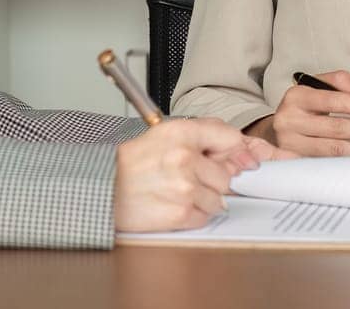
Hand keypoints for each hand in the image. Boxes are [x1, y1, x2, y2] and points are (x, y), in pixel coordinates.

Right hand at [114, 119, 253, 232]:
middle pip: (227, 175)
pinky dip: (193, 215)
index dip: (238, 152)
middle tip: (189, 179)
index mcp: (183, 132)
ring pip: (218, 199)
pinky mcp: (179, 214)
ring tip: (177, 192)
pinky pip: (204, 217)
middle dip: (213, 181)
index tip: (244, 161)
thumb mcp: (166, 134)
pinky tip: (173, 205)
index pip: (231, 138)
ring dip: (203, 200)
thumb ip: (205, 134)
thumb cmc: (133, 162)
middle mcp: (185, 158)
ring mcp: (184, 188)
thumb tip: (243, 152)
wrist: (105, 186)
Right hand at [247, 69, 349, 157]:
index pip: (332, 100)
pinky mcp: (297, 162)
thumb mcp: (315, 86)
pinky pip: (329, 163)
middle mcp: (290, 120)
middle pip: (336, 128)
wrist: (275, 130)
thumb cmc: (301, 107)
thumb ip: (339, 81)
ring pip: (334, 150)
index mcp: (296, 96)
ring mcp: (292, 144)